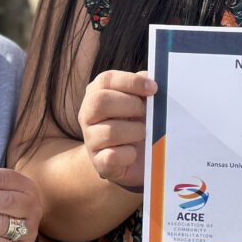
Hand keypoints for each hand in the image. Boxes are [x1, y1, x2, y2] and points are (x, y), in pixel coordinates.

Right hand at [77, 69, 156, 189]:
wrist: (129, 160)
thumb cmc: (135, 124)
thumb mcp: (139, 103)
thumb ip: (142, 89)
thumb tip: (151, 79)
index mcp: (96, 93)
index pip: (106, 80)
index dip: (131, 82)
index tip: (154, 88)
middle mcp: (87, 115)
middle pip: (100, 102)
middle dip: (131, 105)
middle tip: (146, 112)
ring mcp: (90, 139)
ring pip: (110, 131)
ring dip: (135, 131)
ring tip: (143, 133)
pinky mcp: (98, 162)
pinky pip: (113, 156)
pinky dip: (130, 154)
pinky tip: (135, 152)